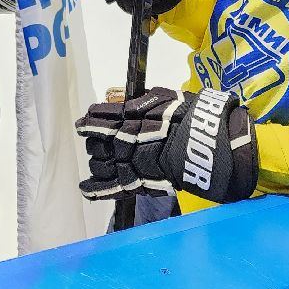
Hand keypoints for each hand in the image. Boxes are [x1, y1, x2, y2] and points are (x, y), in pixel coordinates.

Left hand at [75, 87, 257, 204]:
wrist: (204, 144)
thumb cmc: (187, 117)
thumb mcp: (162, 98)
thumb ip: (139, 102)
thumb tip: (122, 103)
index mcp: (125, 117)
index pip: (98, 118)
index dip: (91, 121)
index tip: (84, 123)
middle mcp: (120, 139)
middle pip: (95, 142)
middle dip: (96, 142)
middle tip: (102, 143)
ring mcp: (125, 162)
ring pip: (98, 164)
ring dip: (97, 162)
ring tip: (102, 162)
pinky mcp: (134, 183)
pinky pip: (109, 188)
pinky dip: (95, 189)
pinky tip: (85, 189)